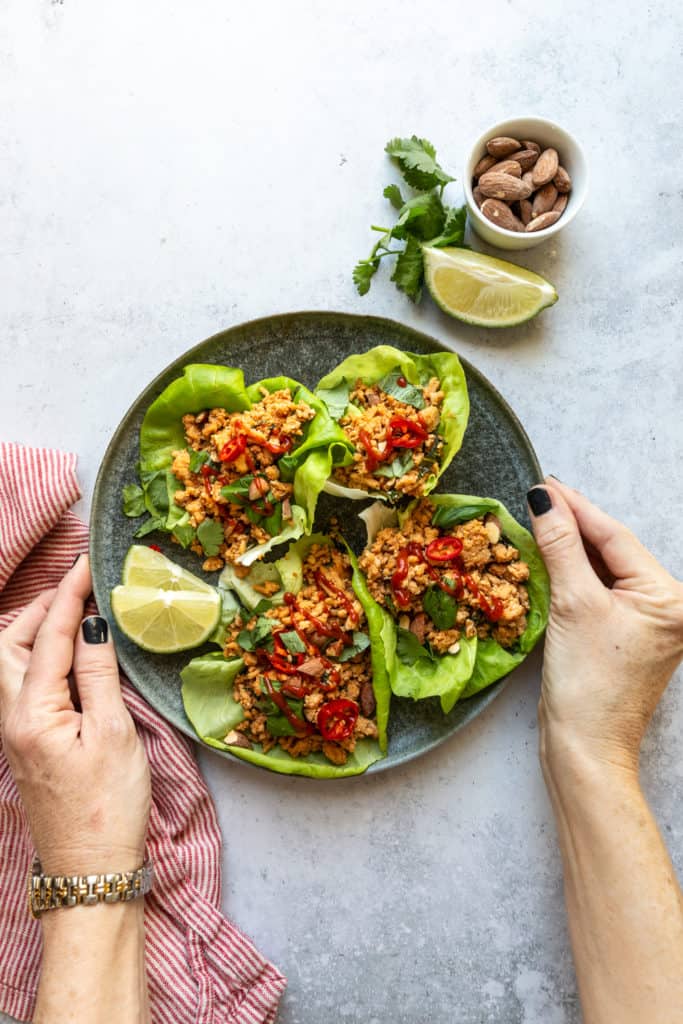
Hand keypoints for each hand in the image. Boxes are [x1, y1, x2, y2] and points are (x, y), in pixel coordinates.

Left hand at [0, 555, 150, 873]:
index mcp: (32, 714)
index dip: (68, 594)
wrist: (92, 872)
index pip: (46, 636)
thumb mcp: (114, 733)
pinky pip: (26, 684)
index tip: (87, 563)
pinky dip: (43, 656)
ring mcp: (17, 733)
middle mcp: (13, 719)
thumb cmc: (108, 807)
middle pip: (9, 644)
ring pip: (11, 664)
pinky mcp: (29, 744)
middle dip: (39, 607)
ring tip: (75, 612)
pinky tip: (72, 655)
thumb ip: (99, 673)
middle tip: (78, 586)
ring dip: (37, 630)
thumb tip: (92, 623)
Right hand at [528, 479, 682, 772]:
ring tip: (538, 518)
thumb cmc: (588, 686)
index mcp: (670, 598)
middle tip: (537, 495)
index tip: (544, 483)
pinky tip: (548, 555)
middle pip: (611, 550)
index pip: (615, 537)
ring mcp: (647, 623)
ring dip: (569, 547)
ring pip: (603, 570)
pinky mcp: (625, 636)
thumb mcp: (573, 606)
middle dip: (573, 523)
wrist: (585, 750)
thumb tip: (545, 499)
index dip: (576, 506)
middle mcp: (668, 607)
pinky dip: (572, 575)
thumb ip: (560, 547)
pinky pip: (598, 592)